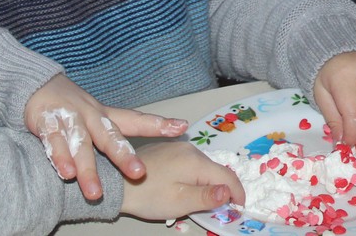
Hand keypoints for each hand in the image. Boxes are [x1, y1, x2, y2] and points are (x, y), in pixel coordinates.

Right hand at [25, 74, 188, 200]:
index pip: (136, 120)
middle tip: (139, 173)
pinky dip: (59, 157)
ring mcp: (71, 119)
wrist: (38, 85)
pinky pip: (53, 142)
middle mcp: (92, 116)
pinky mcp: (47, 122)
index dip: (158, 124)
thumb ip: (124, 129)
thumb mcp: (100, 116)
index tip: (181, 128)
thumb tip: (163, 139)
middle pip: (111, 137)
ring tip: (96, 191)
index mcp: (106, 116)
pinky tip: (66, 173)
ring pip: (82, 145)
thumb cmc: (74, 107)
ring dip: (89, 169)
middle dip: (125, 156)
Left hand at [120, 140, 244, 220]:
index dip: (237, 193)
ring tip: (203, 199)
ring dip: (208, 182)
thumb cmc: (147, 195)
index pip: (227, 176)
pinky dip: (195, 176)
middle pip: (216, 169)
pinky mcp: (167, 149)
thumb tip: (229, 192)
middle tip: (222, 208)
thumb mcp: (179, 202)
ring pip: (203, 166)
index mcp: (196, 160)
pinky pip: (190, 163)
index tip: (239, 208)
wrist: (115, 183)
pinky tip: (186, 187)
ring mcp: (177, 147)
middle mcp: (189, 148)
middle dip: (222, 188)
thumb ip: (206, 197)